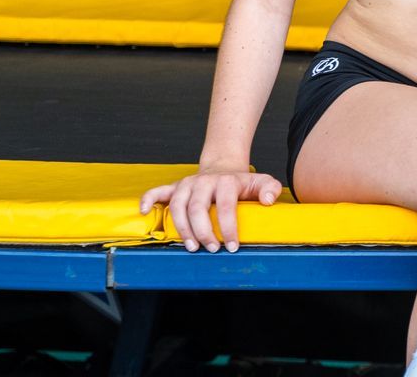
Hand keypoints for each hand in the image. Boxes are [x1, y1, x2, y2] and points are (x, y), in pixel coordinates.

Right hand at [141, 168, 282, 252]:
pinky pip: (156, 192)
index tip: (231, 246)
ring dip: (182, 229)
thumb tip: (269, 200)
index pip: (226, 206)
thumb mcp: (261, 182)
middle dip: (204, 232)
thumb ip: (270, 188)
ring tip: (191, 246)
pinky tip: (146, 212)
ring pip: (178, 206)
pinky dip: (148, 200)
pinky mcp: (174, 187)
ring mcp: (186, 184)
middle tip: (211, 249)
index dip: (228, 227)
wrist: (223, 167)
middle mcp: (203, 182)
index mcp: (226, 181)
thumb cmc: (241, 182)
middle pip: (198, 208)